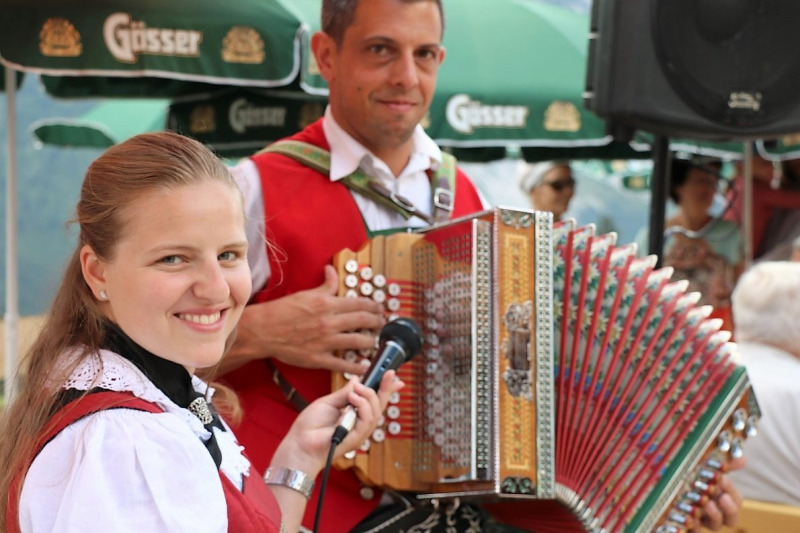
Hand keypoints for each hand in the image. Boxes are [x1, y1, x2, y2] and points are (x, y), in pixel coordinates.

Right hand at [224, 265, 384, 373]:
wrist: (263, 331)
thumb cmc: (282, 311)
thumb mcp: (305, 293)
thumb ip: (325, 285)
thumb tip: (332, 270)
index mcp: (327, 304)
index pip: (360, 303)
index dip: (374, 306)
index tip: (379, 308)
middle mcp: (329, 322)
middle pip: (364, 321)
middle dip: (378, 322)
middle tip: (382, 324)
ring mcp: (326, 342)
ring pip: (359, 342)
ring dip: (371, 341)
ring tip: (376, 341)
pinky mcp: (319, 359)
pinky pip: (344, 364)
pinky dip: (358, 366)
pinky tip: (366, 366)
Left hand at [273, 371, 403, 476]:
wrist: (300, 443)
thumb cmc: (310, 427)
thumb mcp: (329, 402)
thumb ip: (344, 393)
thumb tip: (357, 380)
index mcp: (353, 413)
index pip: (373, 400)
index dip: (385, 388)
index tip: (392, 375)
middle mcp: (359, 423)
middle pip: (379, 405)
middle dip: (386, 388)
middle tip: (386, 373)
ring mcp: (359, 431)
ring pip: (375, 411)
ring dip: (368, 396)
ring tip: (356, 390)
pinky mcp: (356, 438)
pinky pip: (367, 420)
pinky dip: (362, 406)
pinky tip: (353, 398)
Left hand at [693, 456, 744, 530]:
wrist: (664, 480)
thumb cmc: (688, 472)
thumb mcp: (704, 463)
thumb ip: (724, 462)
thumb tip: (742, 459)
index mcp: (721, 497)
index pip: (736, 500)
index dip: (732, 491)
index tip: (723, 479)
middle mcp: (714, 510)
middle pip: (731, 518)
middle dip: (730, 508)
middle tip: (722, 497)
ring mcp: (701, 519)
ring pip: (715, 525)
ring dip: (714, 516)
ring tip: (706, 504)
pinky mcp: (686, 524)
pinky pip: (694, 530)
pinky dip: (694, 526)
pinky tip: (690, 518)